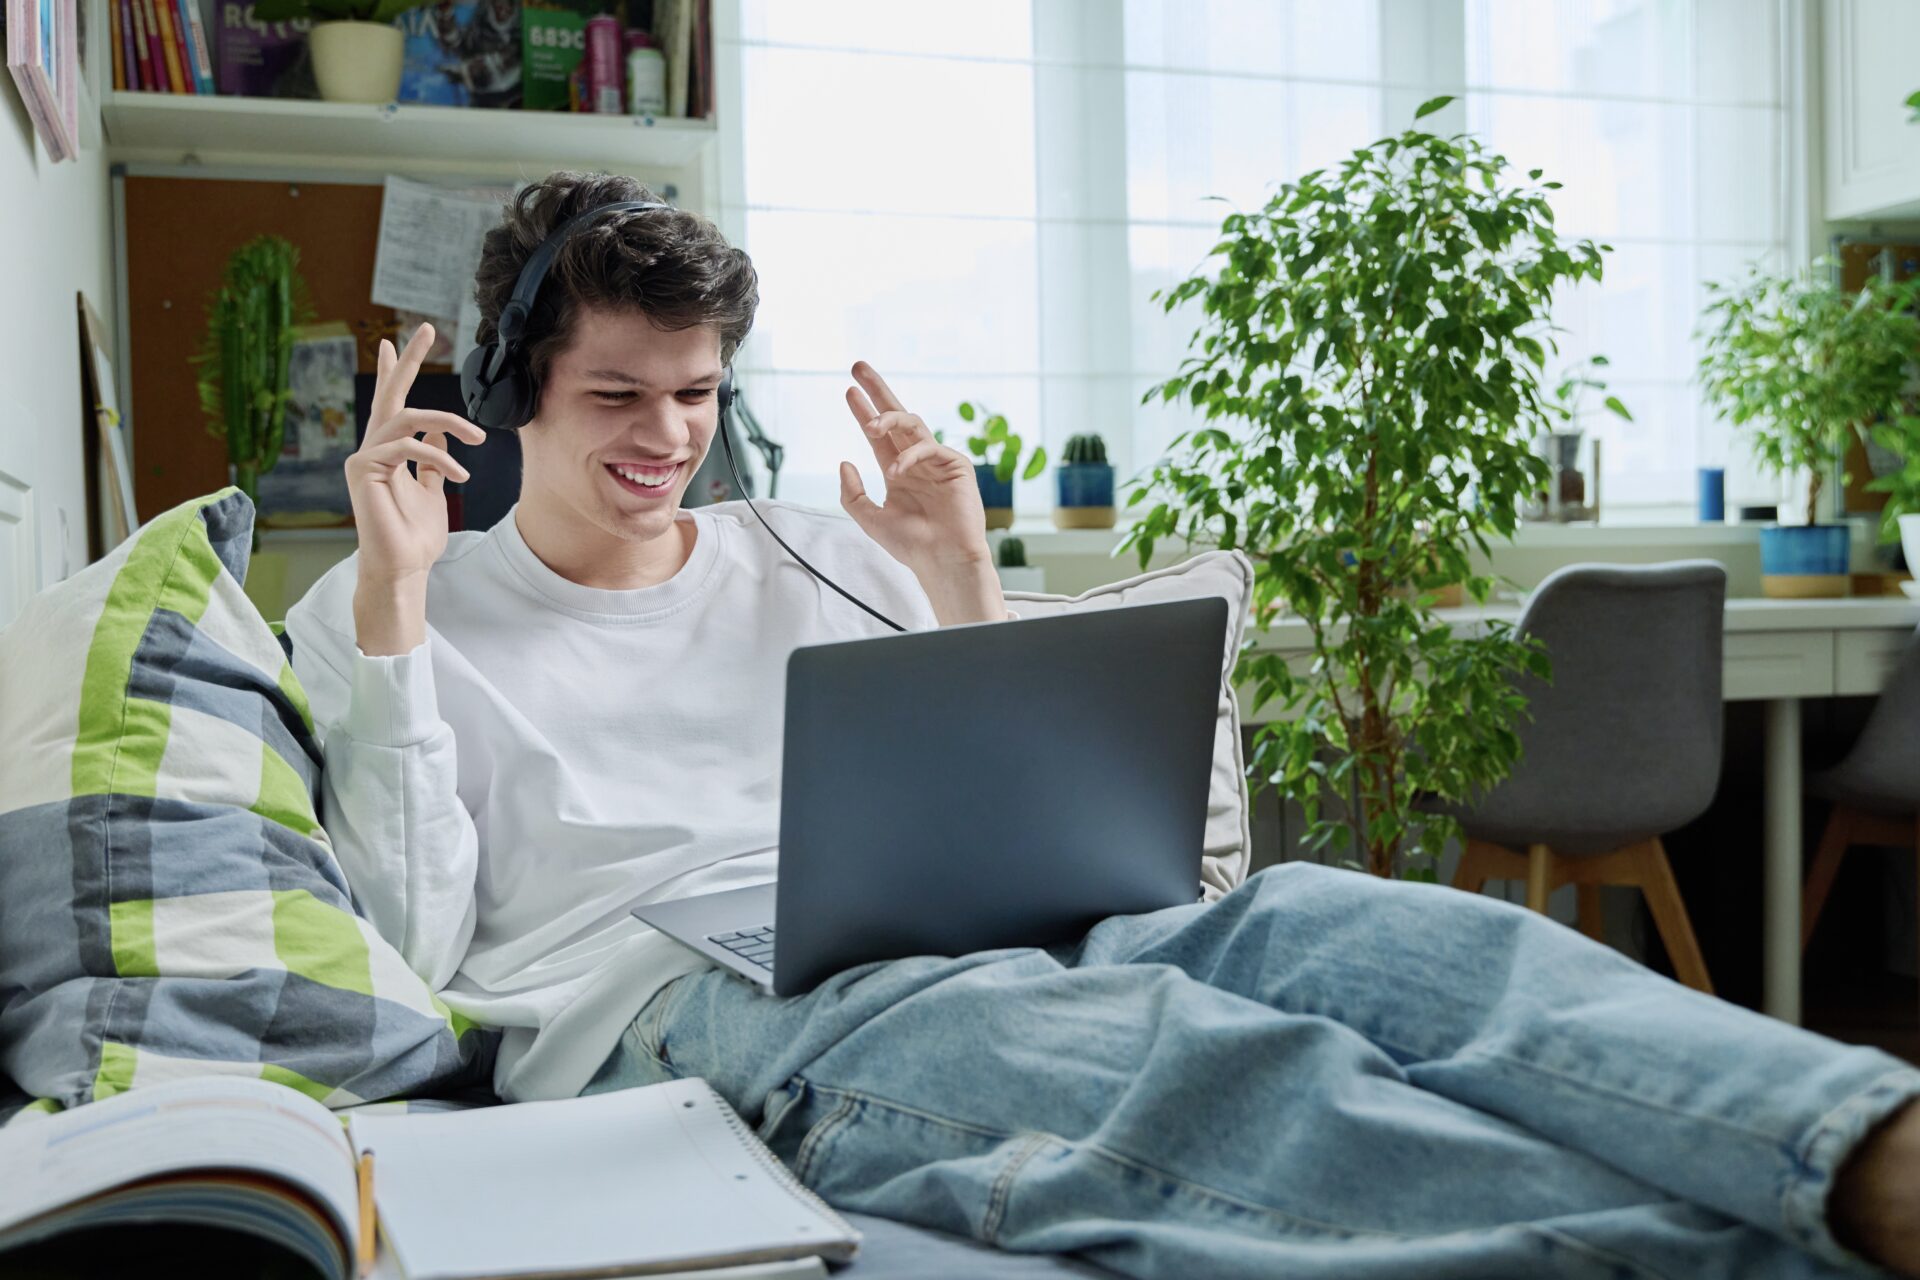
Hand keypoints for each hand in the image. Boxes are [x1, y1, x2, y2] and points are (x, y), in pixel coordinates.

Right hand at [345, 323, 485, 653]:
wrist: (403, 567)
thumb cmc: (415, 536)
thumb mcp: (433, 492)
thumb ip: (433, 462)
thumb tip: (441, 437)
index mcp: (391, 450)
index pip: (394, 403)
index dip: (397, 371)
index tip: (402, 341)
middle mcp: (373, 448)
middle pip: (389, 393)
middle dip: (408, 360)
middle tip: (426, 328)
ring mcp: (365, 457)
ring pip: (406, 416)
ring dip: (448, 421)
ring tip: (477, 438)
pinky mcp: (364, 469)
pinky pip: (406, 446)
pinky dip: (438, 455)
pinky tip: (459, 473)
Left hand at [839, 361, 1002, 624]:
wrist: (942, 561)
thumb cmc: (911, 545)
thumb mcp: (870, 518)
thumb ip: (853, 493)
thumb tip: (844, 462)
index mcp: (900, 471)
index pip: (879, 435)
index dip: (863, 411)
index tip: (848, 391)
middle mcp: (917, 462)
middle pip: (896, 416)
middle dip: (877, 390)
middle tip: (858, 366)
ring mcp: (938, 461)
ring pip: (912, 424)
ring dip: (888, 418)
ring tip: (869, 424)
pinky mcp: (957, 466)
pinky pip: (930, 448)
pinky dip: (910, 457)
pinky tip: (897, 471)